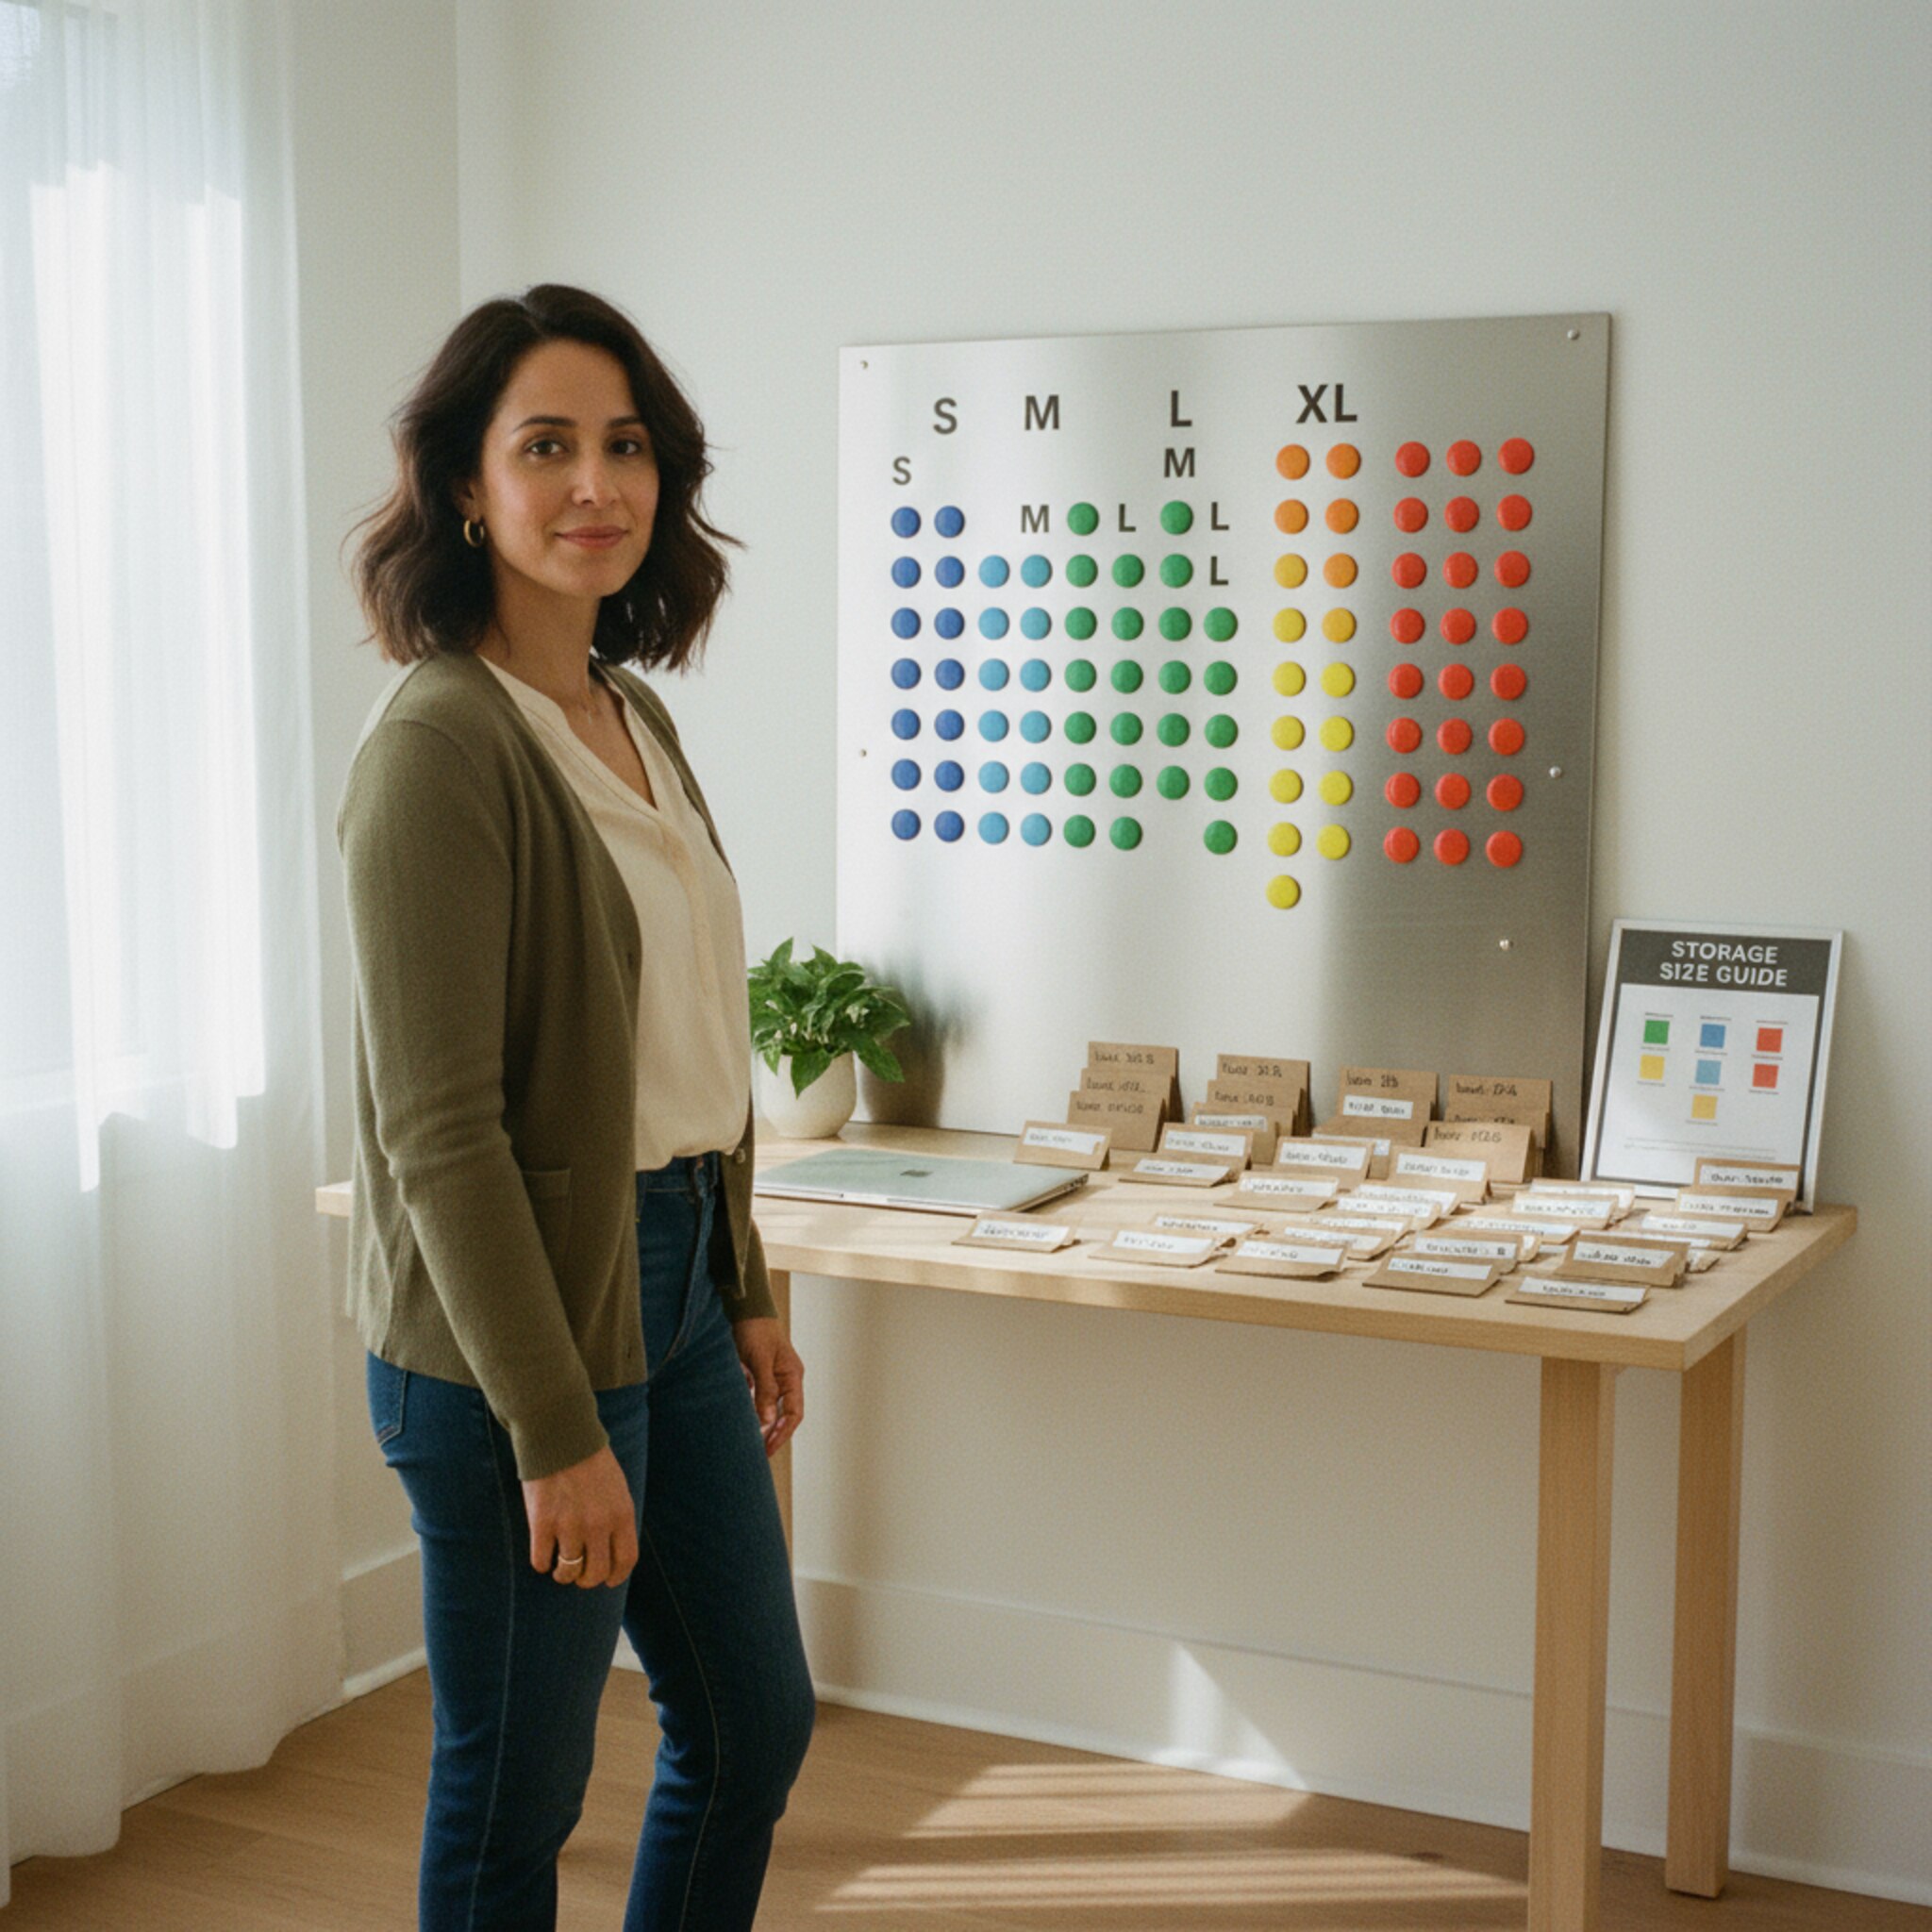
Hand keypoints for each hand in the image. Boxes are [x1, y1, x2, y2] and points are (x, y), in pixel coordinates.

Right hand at [520, 1445, 637, 1587]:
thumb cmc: (590, 1462)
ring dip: (564, 1573)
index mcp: (622, 1514)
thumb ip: (617, 1520)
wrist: (560, 1437)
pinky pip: (541, 1561)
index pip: (626, 1560)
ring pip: (568, 1572)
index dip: (616, 1576)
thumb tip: (611, 1554)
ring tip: (560, 1564)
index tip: (608, 1580)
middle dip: (587, 1579)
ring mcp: (570, 1525)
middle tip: (580, 1573)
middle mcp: (598, 1524)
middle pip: (596, 1573)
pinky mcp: (542, 1523)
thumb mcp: (616, 1488)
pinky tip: (543, 1551)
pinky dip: (542, 1562)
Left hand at [733, 1317, 803, 1457]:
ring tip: (750, 1444)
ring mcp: (773, 1377)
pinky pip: (758, 1399)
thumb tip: (767, 1421)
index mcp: (792, 1376)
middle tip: (758, 1454)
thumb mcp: (760, 1360)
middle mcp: (786, 1379)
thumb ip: (765, 1390)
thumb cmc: (756, 1329)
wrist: (745, 1308)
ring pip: (770, 1409)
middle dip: (773, 1435)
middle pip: (784, 1415)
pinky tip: (741, 1422)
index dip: (782, 1433)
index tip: (767, 1448)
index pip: (794, 1413)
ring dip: (762, 1426)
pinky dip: (751, 1412)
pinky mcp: (758, 1375)